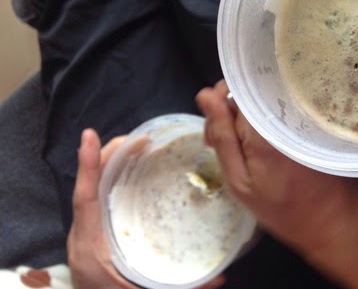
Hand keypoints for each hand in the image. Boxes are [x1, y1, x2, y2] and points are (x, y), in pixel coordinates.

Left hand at [67, 129, 224, 288]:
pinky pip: (97, 198)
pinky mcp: (93, 234)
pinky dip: (111, 178)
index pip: (85, 198)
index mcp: (91, 246)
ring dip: (111, 164)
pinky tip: (129, 169)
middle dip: (110, 156)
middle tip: (140, 137)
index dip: (88, 166)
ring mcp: (87, 233)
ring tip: (137, 146)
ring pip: (93, 189)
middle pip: (91, 185)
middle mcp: (85, 234)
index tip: (90, 136)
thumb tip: (220, 278)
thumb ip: (181, 287)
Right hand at [196, 82, 357, 254]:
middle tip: (228, 147)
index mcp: (265, 126)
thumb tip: (205, 95)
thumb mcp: (240, 181)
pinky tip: (265, 145)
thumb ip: (222, 136)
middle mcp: (286, 111)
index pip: (230, 92)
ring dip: (248, 117)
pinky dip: (266, 120)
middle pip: (247, 91)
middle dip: (230, 112)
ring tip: (247, 149)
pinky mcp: (312, 117)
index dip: (216, 111)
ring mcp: (302, 112)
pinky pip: (280, 107)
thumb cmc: (282, 208)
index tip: (214, 138)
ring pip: (261, 98)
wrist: (334, 220)